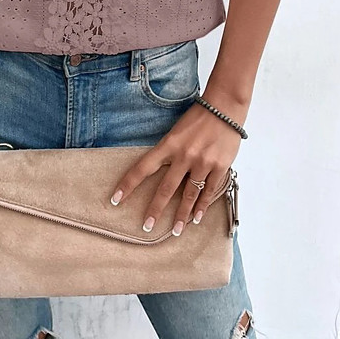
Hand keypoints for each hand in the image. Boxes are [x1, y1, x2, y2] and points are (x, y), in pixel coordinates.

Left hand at [109, 102, 242, 235]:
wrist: (224, 108)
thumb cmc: (197, 118)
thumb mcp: (176, 132)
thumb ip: (168, 152)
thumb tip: (158, 172)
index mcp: (169, 144)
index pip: (143, 167)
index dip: (128, 184)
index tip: (116, 199)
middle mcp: (184, 155)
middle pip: (166, 188)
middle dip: (155, 209)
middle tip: (146, 226)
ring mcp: (202, 163)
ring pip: (188, 195)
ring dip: (181, 215)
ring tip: (174, 231)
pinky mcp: (219, 167)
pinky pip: (208, 192)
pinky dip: (202, 207)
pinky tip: (196, 219)